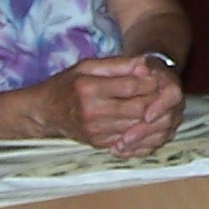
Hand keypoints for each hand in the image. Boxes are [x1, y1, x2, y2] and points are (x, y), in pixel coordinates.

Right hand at [40, 54, 184, 154]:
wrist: (44, 113)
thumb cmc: (66, 85)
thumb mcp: (87, 66)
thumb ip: (117, 64)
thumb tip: (145, 65)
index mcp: (89, 88)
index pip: (131, 86)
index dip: (150, 82)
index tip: (159, 78)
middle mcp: (92, 111)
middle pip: (137, 108)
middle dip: (155, 100)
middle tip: (163, 93)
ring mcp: (95, 130)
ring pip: (136, 125)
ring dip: (152, 117)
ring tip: (159, 106)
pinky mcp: (98, 143)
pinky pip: (128, 139)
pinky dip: (141, 131)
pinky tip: (145, 121)